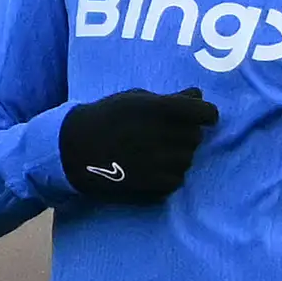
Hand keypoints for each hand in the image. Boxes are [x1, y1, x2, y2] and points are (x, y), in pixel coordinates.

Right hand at [59, 87, 221, 203]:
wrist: (75, 149)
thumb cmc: (107, 117)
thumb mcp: (135, 99)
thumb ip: (171, 99)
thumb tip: (199, 96)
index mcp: (160, 109)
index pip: (205, 113)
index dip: (206, 115)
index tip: (201, 117)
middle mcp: (164, 135)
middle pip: (196, 137)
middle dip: (185, 134)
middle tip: (163, 134)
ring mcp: (161, 162)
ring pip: (189, 159)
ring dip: (177, 155)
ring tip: (153, 151)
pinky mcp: (155, 184)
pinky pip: (177, 179)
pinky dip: (169, 175)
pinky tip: (150, 168)